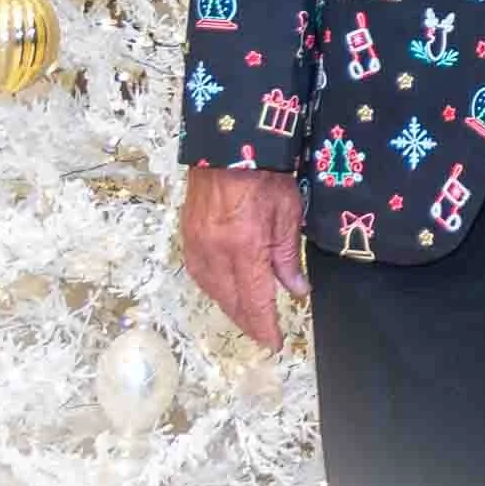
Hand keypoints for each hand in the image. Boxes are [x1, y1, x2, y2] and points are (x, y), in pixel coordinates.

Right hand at [181, 166, 307, 350]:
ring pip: (212, 291)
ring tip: (248, 315)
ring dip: (231, 306)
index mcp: (245, 246)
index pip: (255, 300)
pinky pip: (200, 274)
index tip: (274, 342)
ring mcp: (197, 244)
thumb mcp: (288, 212)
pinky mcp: (187, 235)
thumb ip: (289, 256)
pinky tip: (227, 290)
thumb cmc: (266, 174)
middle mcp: (216, 252)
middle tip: (264, 333)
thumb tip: (296, 291)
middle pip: (231, 301)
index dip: (264, 326)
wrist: (229, 143)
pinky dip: (215, 288)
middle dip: (248, 321)